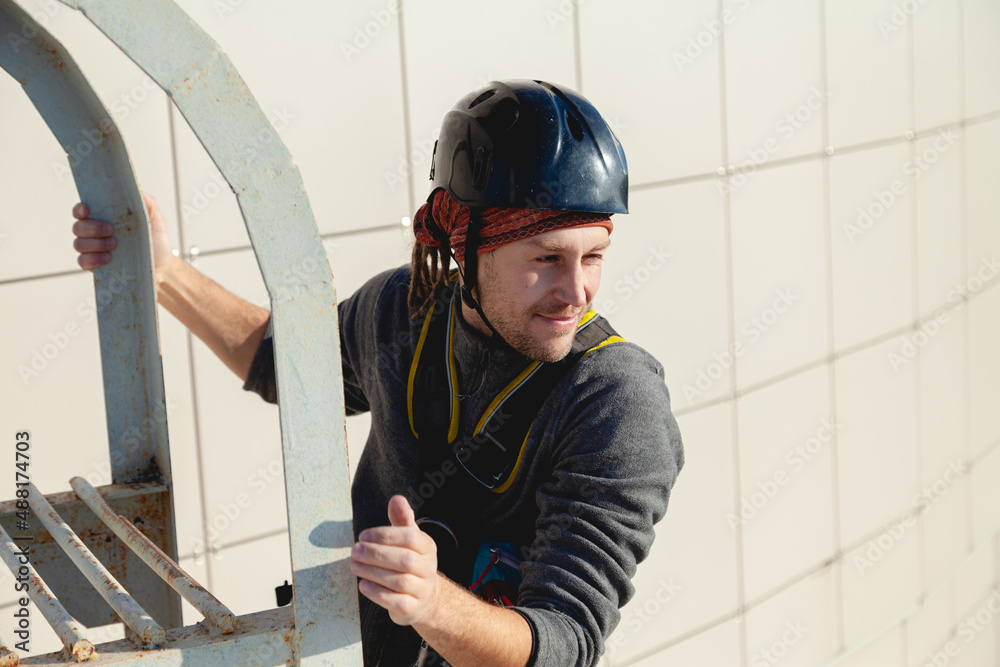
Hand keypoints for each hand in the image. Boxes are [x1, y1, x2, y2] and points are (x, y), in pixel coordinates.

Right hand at [72, 190, 174, 272]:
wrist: (162, 266)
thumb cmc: (156, 241)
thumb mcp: (155, 219)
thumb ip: (147, 202)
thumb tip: (135, 186)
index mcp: (105, 218)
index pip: (82, 210)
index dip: (80, 209)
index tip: (87, 210)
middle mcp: (95, 232)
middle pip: (78, 226)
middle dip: (92, 228)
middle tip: (110, 230)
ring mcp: (94, 249)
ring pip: (79, 244)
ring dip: (94, 244)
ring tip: (114, 245)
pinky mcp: (94, 265)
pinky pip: (82, 261)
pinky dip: (92, 259)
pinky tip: (107, 258)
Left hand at [349, 495, 439, 626]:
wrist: (425, 599)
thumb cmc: (411, 563)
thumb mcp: (409, 540)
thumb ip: (402, 520)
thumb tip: (397, 499)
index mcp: (428, 547)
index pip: (410, 537)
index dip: (385, 535)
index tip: (363, 536)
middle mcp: (429, 568)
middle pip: (405, 560)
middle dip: (376, 554)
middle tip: (354, 550)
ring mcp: (423, 589)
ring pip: (399, 581)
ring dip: (372, 572)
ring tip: (354, 566)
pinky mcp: (413, 609)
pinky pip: (397, 601)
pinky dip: (378, 593)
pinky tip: (363, 585)